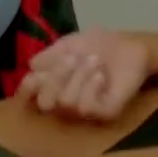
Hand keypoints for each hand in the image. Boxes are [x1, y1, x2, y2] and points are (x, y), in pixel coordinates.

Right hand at [17, 29, 149, 122]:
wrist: (129, 46)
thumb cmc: (98, 44)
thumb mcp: (69, 44)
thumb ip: (49, 56)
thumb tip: (31, 66)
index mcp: (53, 83)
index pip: (30, 96)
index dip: (27, 89)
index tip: (34, 74)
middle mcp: (65, 100)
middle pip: (44, 103)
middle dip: (56, 77)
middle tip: (72, 59)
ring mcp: (85, 108)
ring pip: (66, 102)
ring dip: (79, 76)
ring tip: (94, 61)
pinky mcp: (104, 113)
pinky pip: (86, 107)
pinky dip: (91, 87)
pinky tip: (100, 75)